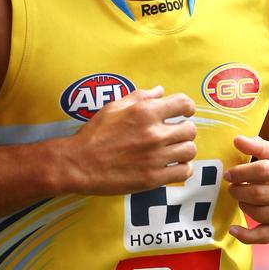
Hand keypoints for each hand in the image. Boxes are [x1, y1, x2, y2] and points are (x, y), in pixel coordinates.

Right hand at [63, 86, 196, 195]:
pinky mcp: (154, 178)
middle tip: (173, 135)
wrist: (78, 164)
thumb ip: (140, 97)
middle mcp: (154, 134)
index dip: (187, 108)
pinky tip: (172, 166)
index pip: (184, 104)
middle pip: (190, 130)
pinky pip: (184, 172)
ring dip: (183, 149)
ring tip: (173, 151)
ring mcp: (156, 157)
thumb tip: (160, 91)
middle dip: (183, 130)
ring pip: (189, 151)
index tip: (184, 113)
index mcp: (145, 112)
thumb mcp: (114, 107)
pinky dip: (181, 168)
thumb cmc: (94, 134)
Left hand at [225, 135, 268, 244]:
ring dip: (244, 206)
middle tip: (232, 189)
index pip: (263, 170)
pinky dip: (245, 235)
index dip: (241, 173)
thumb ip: (259, 147)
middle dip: (239, 191)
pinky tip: (234, 229)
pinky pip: (265, 237)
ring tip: (241, 200)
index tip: (228, 175)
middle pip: (260, 194)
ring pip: (261, 214)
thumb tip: (237, 140)